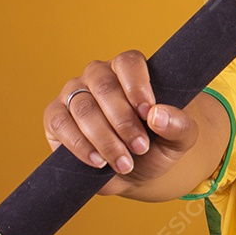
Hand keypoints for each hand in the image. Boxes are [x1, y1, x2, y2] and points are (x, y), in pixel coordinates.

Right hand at [43, 51, 198, 192]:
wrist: (135, 171)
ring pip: (83, 107)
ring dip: (105, 139)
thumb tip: (158, 115)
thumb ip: (179, 126)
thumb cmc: (157, 146)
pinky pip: (61, 123)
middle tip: (140, 147)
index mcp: (129, 70)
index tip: (148, 113)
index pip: (128, 62)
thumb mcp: (179, 140)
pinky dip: (80, 146)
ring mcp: (74, 94)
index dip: (137, 86)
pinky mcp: (56, 117)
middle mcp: (98, 76)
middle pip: (104, 86)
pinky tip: (99, 162)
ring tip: (125, 163)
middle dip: (123, 121)